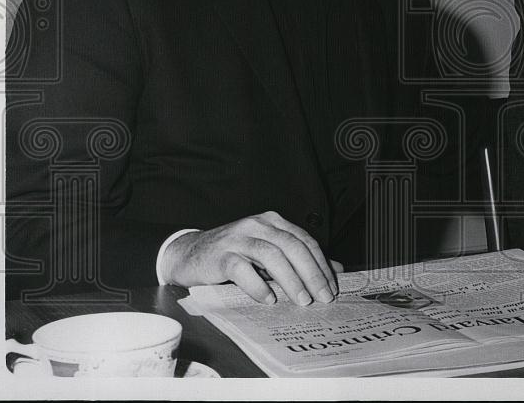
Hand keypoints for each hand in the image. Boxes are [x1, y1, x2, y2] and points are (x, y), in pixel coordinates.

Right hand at [160, 211, 342, 304]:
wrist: (188, 254)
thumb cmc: (232, 255)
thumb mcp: (267, 252)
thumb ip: (297, 259)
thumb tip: (334, 271)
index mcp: (272, 222)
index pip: (304, 240)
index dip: (321, 264)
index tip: (332, 287)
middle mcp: (257, 225)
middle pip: (292, 246)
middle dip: (311, 273)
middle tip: (322, 297)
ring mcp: (237, 238)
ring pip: (271, 255)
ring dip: (290, 279)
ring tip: (301, 300)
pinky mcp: (220, 255)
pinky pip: (242, 268)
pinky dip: (258, 285)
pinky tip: (268, 299)